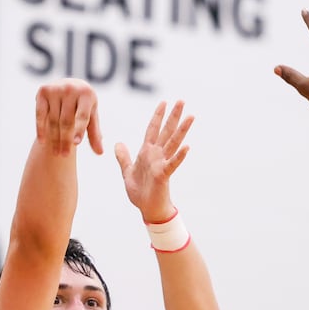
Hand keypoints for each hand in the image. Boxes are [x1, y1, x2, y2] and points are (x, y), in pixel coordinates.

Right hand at [36, 79, 102, 155]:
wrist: (70, 85)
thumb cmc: (84, 105)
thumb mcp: (92, 115)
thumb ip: (95, 133)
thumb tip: (100, 153)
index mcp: (86, 94)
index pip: (82, 115)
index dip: (79, 130)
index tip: (76, 144)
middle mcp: (71, 89)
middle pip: (66, 120)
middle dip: (65, 140)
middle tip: (64, 155)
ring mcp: (56, 89)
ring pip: (53, 120)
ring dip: (54, 138)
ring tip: (57, 153)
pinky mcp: (43, 91)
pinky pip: (40, 114)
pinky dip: (40, 128)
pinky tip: (42, 142)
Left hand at [115, 101, 192, 221]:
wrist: (147, 208)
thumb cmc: (140, 191)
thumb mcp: (127, 171)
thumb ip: (124, 157)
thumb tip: (118, 143)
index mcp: (147, 152)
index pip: (153, 129)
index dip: (157, 116)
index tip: (164, 102)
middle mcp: (157, 155)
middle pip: (166, 131)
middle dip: (173, 116)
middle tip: (181, 101)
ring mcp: (162, 163)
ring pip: (173, 143)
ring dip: (182, 130)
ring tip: (190, 117)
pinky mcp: (164, 175)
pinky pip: (172, 163)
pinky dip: (179, 156)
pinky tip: (187, 147)